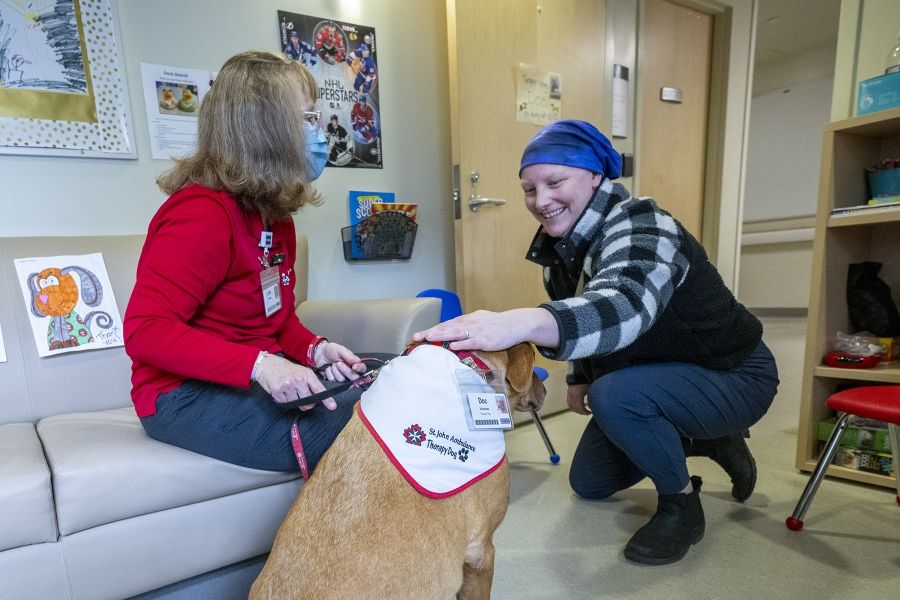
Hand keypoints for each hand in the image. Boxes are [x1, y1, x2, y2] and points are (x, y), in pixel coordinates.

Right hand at [255, 354, 334, 410]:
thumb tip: (319, 396)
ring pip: (297, 404)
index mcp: (306, 375)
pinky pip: (286, 403)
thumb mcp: (302, 372)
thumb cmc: (286, 369)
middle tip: (303, 397)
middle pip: (308, 401)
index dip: (326, 399)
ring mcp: (287, 386)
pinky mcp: (278, 392)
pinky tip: (284, 392)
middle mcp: (298, 380)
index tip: (332, 406)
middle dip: (308, 403)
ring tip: (291, 392)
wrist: (267, 365)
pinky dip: (286, 400)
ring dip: (296, 402)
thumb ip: (310, 383)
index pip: (319, 389)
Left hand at [314, 342, 366, 381]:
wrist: (318, 354)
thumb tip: (358, 362)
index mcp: (354, 363)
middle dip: (345, 370)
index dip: (360, 369)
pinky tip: (327, 369)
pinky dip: (329, 373)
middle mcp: (349, 371)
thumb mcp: (340, 350)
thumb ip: (349, 356)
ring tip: (332, 364)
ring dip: (335, 371)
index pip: (362, 369)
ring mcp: (342, 376)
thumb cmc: (331, 350)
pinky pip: (333, 380)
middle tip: (338, 363)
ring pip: (342, 379)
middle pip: (354, 377)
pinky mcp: (333, 380)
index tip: (354, 367)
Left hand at [412, 308, 559, 351]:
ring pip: (455, 332)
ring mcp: (477, 331)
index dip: (432, 330)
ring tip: (428, 338)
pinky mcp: (486, 340)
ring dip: (440, 335)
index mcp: (467, 320)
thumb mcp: (479, 321)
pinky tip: (452, 346)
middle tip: (416, 337)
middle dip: (430, 332)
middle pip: (446, 327)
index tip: (419, 335)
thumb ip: (466, 327)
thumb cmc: (497, 324)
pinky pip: (471, 341)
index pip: (446, 325)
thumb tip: (453, 335)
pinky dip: (461, 343)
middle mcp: (469, 323)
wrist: (516, 323)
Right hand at [567, 384, 590, 414]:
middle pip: (574, 408)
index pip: (579, 407)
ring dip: (577, 410)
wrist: (579, 375)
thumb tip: (592, 407)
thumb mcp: (590, 389)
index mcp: (578, 394)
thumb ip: (591, 398)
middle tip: (587, 413)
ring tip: (583, 410)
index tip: (590, 413)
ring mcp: (569, 394)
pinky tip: (579, 406)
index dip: (584, 412)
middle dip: (581, 412)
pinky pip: (569, 403)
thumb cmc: (586, 382)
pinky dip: (573, 406)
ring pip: (571, 406)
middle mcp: (572, 395)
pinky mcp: (568, 393)